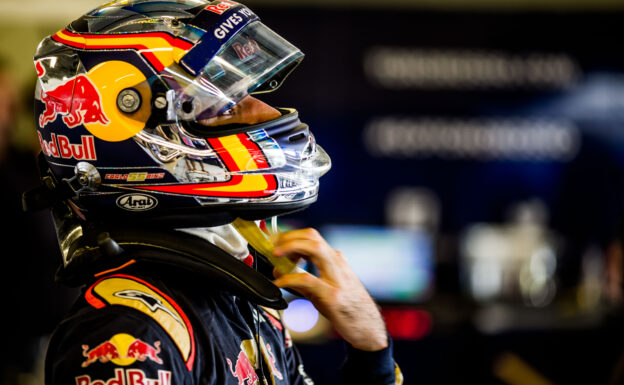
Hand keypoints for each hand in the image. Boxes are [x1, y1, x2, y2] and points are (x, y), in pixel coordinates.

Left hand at [272, 228, 387, 350]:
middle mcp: (337, 264)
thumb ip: (305, 278)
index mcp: (335, 260)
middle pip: (313, 237)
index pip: (312, 237)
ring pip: (315, 249)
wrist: (367, 327)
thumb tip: (281, 272)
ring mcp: (336, 278)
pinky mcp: (332, 295)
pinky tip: (280, 284)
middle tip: (274, 247)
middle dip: (290, 237)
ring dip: (291, 248)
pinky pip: (307, 279)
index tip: (276, 243)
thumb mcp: (326, 287)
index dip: (291, 236)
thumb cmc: (347, 308)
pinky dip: (289, 278)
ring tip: (276, 255)